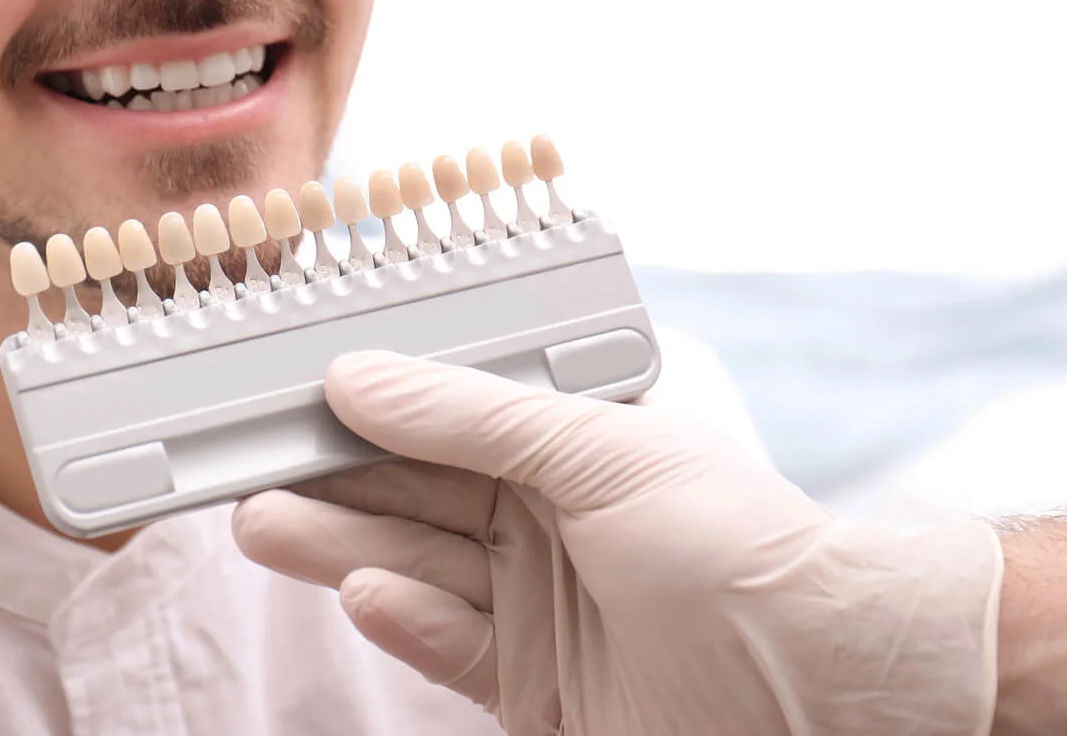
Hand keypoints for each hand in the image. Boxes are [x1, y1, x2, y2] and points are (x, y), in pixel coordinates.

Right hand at [233, 351, 1002, 735]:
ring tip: (261, 520)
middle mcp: (540, 520)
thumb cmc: (743, 545)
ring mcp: (531, 605)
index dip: (362, 401)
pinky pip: (444, 643)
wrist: (827, 688)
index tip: (283, 389)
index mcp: (564, 446)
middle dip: (326, 475)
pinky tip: (362, 593)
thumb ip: (475, 418)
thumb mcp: (604, 454)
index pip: (439, 414)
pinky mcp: (527, 686)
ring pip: (409, 565)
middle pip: (409, 492)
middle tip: (239, 458)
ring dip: (336, 545)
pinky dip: (401, 619)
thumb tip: (361, 377)